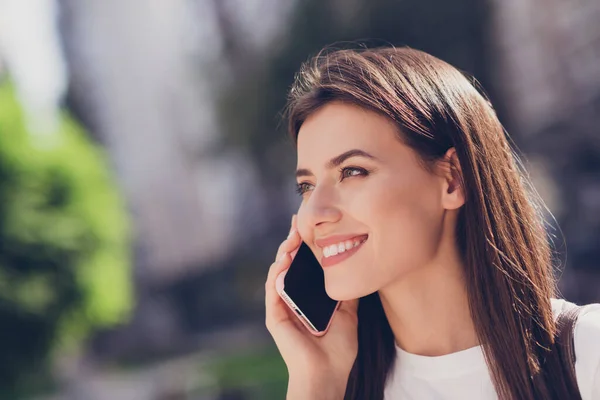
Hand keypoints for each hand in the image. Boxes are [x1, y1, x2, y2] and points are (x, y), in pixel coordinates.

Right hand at [265, 215, 358, 398]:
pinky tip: (284, 259)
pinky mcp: (274, 316)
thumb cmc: (338, 349)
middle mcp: (293, 299)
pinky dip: (277, 273)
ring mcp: (282, 307)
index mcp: (308, 298)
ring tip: (292, 236)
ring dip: (284, 252)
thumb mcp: (348, 313)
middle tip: (298, 221)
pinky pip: (273, 289)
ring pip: (279, 272)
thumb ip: (347, 293)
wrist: (329, 373)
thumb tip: (355, 271)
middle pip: (289, 264)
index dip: (305, 245)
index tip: (310, 224)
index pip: (304, 265)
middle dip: (292, 241)